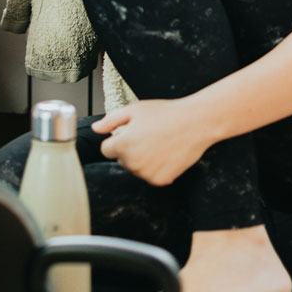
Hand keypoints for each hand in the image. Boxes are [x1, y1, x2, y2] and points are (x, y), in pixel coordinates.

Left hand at [90, 97, 216, 186]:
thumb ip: (111, 120)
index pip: (106, 150)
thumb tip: (96, 129)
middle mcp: (133, 163)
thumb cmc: (165, 113)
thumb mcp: (134, 110)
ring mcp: (147, 174)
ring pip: (136, 169)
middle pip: (121, 160)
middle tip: (148, 136)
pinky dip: (156, 168)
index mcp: (123, 145)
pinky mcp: (161, 181)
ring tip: (158, 143)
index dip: (116, 140)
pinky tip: (166, 154)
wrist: (195, 123)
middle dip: (129, 150)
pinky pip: (150, 176)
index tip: (129, 133)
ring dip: (141, 160)